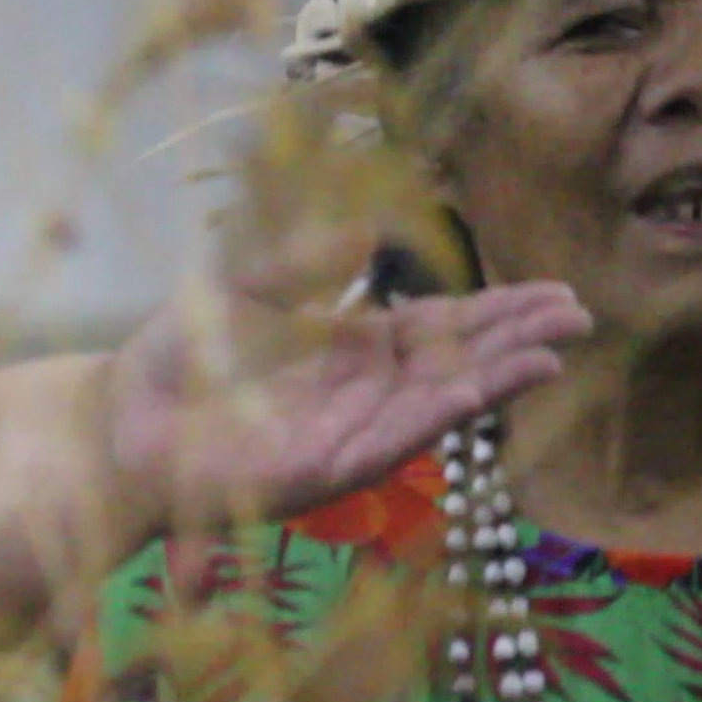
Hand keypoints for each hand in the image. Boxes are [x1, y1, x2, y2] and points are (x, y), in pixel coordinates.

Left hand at [107, 276, 588, 530]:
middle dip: (517, 337)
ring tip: (559, 346)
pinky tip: (490, 385)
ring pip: (441, 400)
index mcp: (349, 349)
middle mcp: (361, 393)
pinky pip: (401, 435)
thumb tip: (373, 230)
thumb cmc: (177, 353)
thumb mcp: (243, 286)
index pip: (440, 328)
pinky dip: (450, 411)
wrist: (119, 421)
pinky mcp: (331, 470)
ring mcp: (351, 432)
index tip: (553, 290)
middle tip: (582, 311)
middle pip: (456, 361)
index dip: (496, 311)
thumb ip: (305, 261)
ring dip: (500, 374)